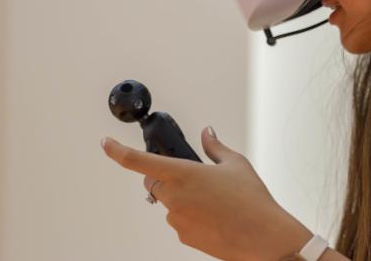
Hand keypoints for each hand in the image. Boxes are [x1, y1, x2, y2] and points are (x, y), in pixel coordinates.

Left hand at [101, 126, 312, 259]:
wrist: (263, 237)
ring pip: (168, 202)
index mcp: (184, 174)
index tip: (106, 144)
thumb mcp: (236, 164)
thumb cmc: (252, 200)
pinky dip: (191, 214)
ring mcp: (176, 220)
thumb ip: (215, 147)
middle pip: (153, 182)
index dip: (117, 151)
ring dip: (181, 197)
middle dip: (165, 176)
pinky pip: (179, 220)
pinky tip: (215, 215)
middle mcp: (174, 197)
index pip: (139, 161)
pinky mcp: (183, 237)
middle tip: (192, 176)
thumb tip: (207, 133)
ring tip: (214, 199)